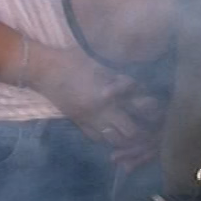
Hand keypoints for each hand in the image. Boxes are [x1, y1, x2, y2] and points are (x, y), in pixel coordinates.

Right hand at [25, 43, 159, 165]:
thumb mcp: (100, 64)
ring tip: (131, 134)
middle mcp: (100, 112)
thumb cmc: (71, 61)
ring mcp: (88, 120)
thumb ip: (119, 77)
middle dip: (140, 132)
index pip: (136, 110)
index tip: (157, 112)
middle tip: (147, 127)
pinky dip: (105, 138)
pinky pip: (95, 137)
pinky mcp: (77, 122)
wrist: (43, 70)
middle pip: (128, 133)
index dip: (150, 112)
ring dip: (123, 138)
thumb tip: (137, 85)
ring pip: (112, 140)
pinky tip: (110, 134)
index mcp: (108, 94)